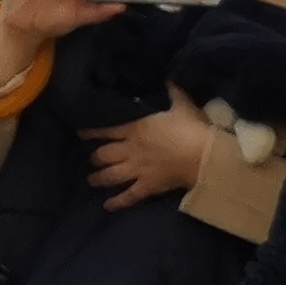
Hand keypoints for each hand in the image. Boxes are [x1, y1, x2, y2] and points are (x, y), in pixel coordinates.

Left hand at [88, 84, 211, 207]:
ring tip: (91, 180)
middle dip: (95, 158)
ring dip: (99, 178)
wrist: (204, 155)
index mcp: (136, 129)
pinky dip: (117, 202)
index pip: (108, 131)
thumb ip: (173, 92)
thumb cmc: (193, 128)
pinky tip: (107, 206)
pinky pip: (128, 196)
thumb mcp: (182, 105)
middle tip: (92, 160)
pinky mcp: (149, 187)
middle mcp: (131, 150)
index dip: (92, 133)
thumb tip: (169, 78)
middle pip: (104, 155)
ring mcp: (138, 170)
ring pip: (111, 176)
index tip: (80, 135)